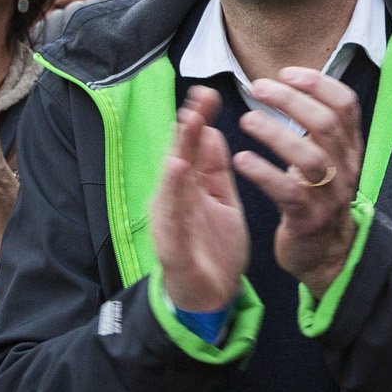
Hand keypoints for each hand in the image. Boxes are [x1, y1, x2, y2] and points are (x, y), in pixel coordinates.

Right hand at [150, 85, 249, 317]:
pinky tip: (178, 171)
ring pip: (170, 183)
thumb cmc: (213, 248)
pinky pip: (172, 216)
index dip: (197, 121)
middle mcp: (174, 201)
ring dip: (177, 151)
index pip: (190, 148)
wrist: (211, 297)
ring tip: (187, 125)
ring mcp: (169, 222)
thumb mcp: (221, 201)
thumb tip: (211, 131)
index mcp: (188, 189)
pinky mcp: (172, 245)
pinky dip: (173, 193)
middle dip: (186, 128)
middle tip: (198, 98)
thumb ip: (215, 170)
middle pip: (178, 157)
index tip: (207, 93)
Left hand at [235, 66, 366, 291]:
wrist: (326, 255)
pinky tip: (242, 159)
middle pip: (327, 125)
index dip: (318, 83)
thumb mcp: (325, 158)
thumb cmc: (315, 198)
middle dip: (292, 100)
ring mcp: (330, 195)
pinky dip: (264, 173)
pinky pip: (288, 192)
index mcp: (349, 148)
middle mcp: (346, 168)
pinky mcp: (309, 220)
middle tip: (258, 87)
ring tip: (247, 120)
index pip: (346, 105)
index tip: (286, 73)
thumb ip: (314, 126)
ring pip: (311, 158)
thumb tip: (289, 83)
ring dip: (277, 134)